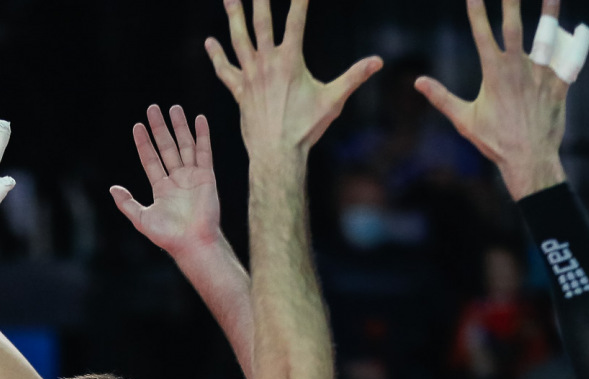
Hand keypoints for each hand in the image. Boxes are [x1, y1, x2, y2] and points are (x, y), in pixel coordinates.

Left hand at [111, 105, 223, 257]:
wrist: (192, 242)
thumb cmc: (168, 235)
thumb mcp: (141, 218)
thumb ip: (127, 203)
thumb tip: (112, 188)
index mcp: (161, 188)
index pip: (150, 159)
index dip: (144, 143)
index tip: (137, 126)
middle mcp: (177, 179)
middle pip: (166, 147)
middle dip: (160, 128)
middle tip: (153, 108)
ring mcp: (192, 176)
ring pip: (185, 145)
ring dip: (180, 126)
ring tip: (174, 108)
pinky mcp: (207, 176)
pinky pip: (204, 152)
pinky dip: (202, 135)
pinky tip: (199, 119)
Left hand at [205, 0, 380, 157]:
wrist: (277, 154)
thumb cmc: (306, 129)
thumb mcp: (333, 100)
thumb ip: (354, 77)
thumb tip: (378, 62)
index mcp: (290, 61)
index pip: (296, 20)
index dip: (299, 0)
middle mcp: (267, 63)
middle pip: (260, 23)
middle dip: (259, 1)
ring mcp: (250, 76)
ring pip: (239, 40)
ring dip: (233, 17)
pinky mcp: (240, 92)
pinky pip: (225, 70)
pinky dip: (217, 56)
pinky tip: (209, 42)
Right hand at [414, 0, 570, 198]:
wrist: (528, 158)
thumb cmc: (494, 141)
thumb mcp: (464, 120)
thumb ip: (441, 97)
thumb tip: (418, 82)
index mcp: (493, 73)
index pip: (481, 34)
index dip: (477, 11)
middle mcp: (517, 68)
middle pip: (513, 26)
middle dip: (511, 1)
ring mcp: (540, 74)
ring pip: (546, 35)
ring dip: (550, 12)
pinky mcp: (559, 83)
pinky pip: (568, 58)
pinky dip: (575, 42)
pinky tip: (578, 27)